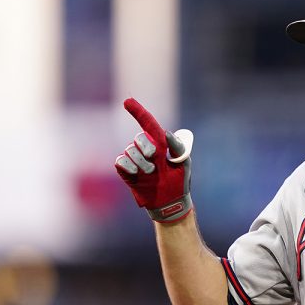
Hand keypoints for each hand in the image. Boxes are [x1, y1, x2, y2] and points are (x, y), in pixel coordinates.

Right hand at [115, 98, 194, 221]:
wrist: (170, 202)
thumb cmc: (179, 181)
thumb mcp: (183, 162)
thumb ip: (177, 146)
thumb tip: (165, 133)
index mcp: (159, 143)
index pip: (148, 124)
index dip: (138, 112)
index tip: (127, 101)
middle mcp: (145, 149)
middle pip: (138, 138)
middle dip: (147, 147)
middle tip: (156, 160)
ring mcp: (134, 159)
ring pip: (130, 151)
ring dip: (142, 163)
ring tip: (151, 174)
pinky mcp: (125, 171)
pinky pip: (121, 162)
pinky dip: (130, 168)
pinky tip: (138, 175)